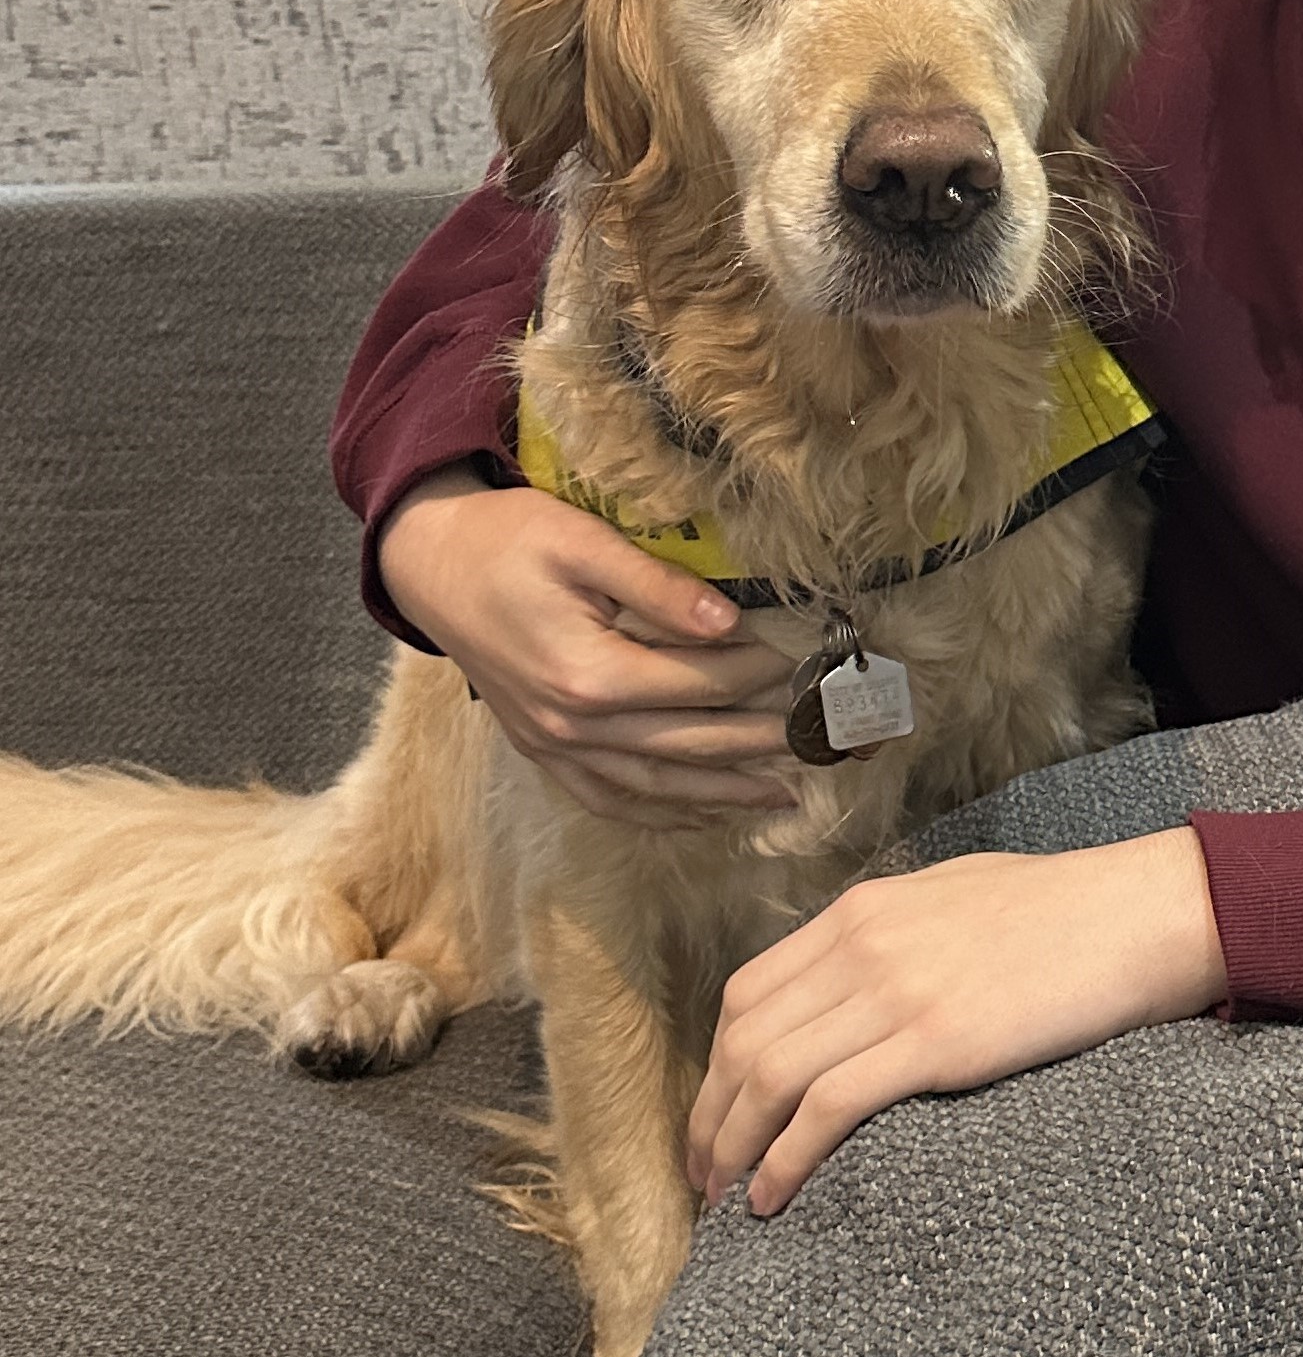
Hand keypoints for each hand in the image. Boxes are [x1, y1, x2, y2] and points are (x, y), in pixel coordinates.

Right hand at [378, 469, 798, 826]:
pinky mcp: (541, 750)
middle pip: (689, 743)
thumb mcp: (582, 542)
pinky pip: (609, 799)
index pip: (701, 683)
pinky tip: (702, 815)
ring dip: (724, 794)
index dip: (760, 673)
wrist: (429, 564)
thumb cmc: (508, 540)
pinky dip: (660, 812)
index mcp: (589, 673)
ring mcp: (554, 746)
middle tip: (819, 738)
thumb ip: (657, 587)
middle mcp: (572, 725)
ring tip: (785, 795)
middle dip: (761, 742)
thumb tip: (730, 624)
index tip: (805, 662)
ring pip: (656, 785)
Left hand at [688, 828, 1229, 1213]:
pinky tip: (774, 1195)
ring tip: (728, 1200)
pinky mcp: (935, 1041)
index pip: (749, 993)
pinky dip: (786, 1158)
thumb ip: (893, 934)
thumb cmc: (1065, 909)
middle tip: (705, 1176)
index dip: (718, 1065)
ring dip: (734, 1147)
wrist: (1139, 913)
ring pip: (770, 1076)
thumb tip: (856, 983)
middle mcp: (861, 946)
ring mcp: (895, 992)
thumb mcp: (954, 896)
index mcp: (863, 912)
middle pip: (744, 1041)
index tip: (717, 1115)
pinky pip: (827, 1106)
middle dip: (710, 1118)